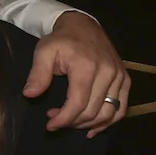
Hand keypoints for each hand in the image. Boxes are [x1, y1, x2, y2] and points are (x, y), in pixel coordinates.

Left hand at [28, 11, 127, 135]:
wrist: (83, 26)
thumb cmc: (61, 40)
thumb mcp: (44, 52)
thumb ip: (37, 74)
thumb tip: (29, 94)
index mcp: (87, 66)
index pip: (78, 103)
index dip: (64, 119)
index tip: (49, 125)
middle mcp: (108, 73)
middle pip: (93, 111)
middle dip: (72, 122)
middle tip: (55, 119)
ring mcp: (120, 77)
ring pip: (109, 113)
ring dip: (88, 124)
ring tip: (71, 123)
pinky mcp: (126, 80)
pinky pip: (122, 108)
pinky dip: (108, 122)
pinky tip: (92, 128)